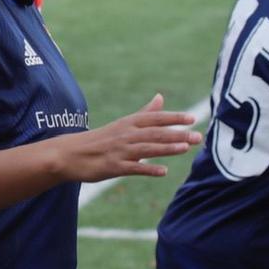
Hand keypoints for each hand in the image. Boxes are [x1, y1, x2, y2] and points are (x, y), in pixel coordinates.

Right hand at [52, 95, 200, 184]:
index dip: (173, 117)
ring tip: (185, 148)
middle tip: (197, 136)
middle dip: (177, 134)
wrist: (71, 153)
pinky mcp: (113, 167)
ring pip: (146, 148)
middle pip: (155, 133)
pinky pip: (134, 168)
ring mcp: (120, 151)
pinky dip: (149, 169)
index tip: (192, 118)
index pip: (154, 118)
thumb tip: (161, 97)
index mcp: (129, 123)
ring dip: (167, 148)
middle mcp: (126, 134)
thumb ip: (145, 112)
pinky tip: (163, 172)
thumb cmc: (101, 138)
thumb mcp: (123, 123)